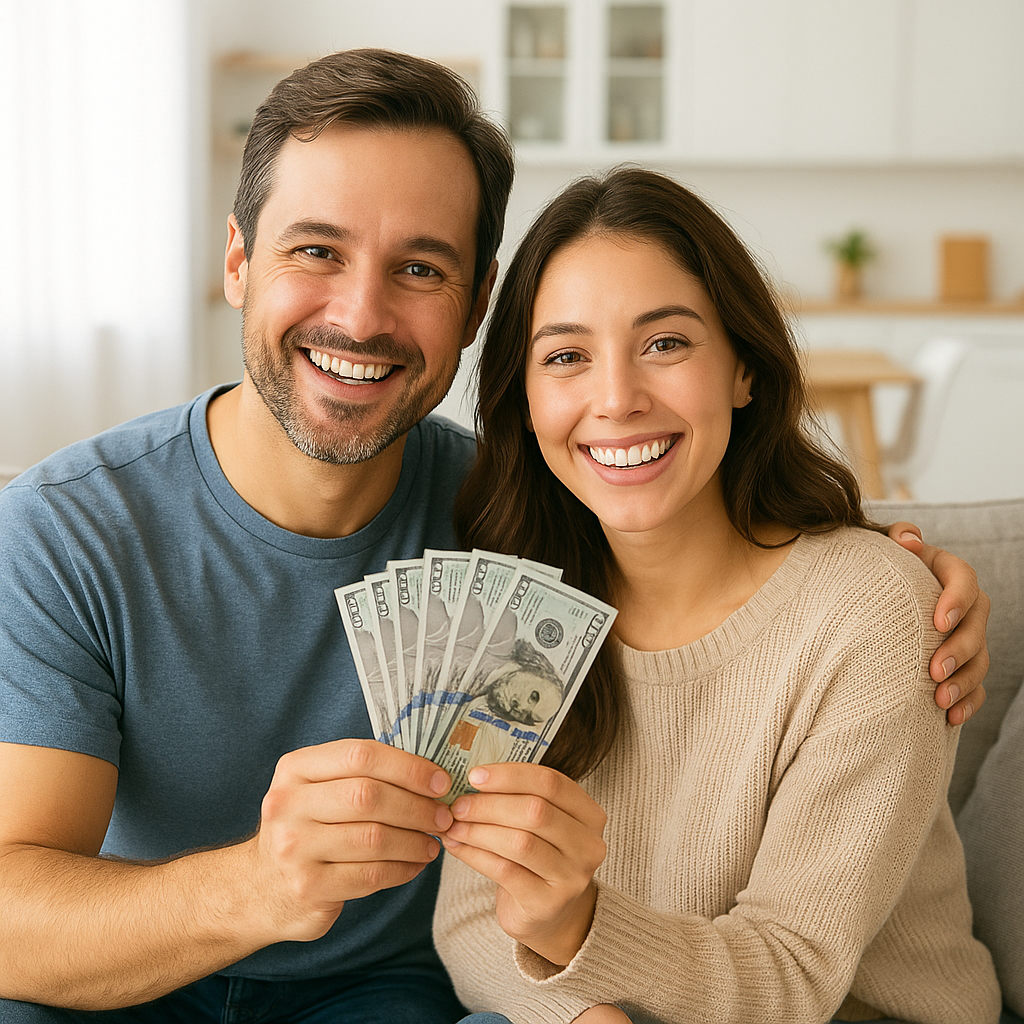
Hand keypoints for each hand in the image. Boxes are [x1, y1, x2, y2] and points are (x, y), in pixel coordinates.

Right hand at [249, 739, 452, 942]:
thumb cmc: (308, 826)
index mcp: (295, 768)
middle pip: (368, 796)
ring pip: (374, 839)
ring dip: (414, 841)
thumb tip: (432, 774)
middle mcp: (288, 804)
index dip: (407, 767)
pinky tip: (415, 864)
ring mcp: (294, 848)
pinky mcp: (307, 887)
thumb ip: (362, 774)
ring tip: (433, 842)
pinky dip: (402, 869)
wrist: (260, 886)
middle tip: (444, 815)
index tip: (440, 781)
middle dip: (416, 806)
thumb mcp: (318, 788)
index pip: (360, 755)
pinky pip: (370, 876)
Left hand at [441, 762, 606, 965]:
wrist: (551, 915)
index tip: (475, 775)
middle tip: (458, 804)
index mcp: (590, 814)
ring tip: (453, 825)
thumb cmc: (540, 856)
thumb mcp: (542, 823)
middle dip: (489, 804)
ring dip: (479, 830)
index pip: (551, 783)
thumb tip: (472, 777)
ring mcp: (571, 877)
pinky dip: (475, 855)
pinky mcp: (547, 903)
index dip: (510, 776)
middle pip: (535, 811)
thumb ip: (518, 798)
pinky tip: (456, 846)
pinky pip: (505, 871)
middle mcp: (588, 845)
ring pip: (519, 842)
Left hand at [889, 523, 989, 723]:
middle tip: (934, 671)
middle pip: (976, 626)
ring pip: (978, 659)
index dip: (957, 600)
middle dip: (959, 651)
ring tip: (940, 700)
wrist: (862, 596)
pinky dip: (966, 702)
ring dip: (964, 682)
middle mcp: (961, 604)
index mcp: (945, 570)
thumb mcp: (877, 547)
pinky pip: (974, 685)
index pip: (965, 580)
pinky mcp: (958, 663)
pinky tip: (950, 717)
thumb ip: (895, 537)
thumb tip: (909, 540)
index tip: (938, 621)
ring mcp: (963, 635)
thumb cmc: (872, 568)